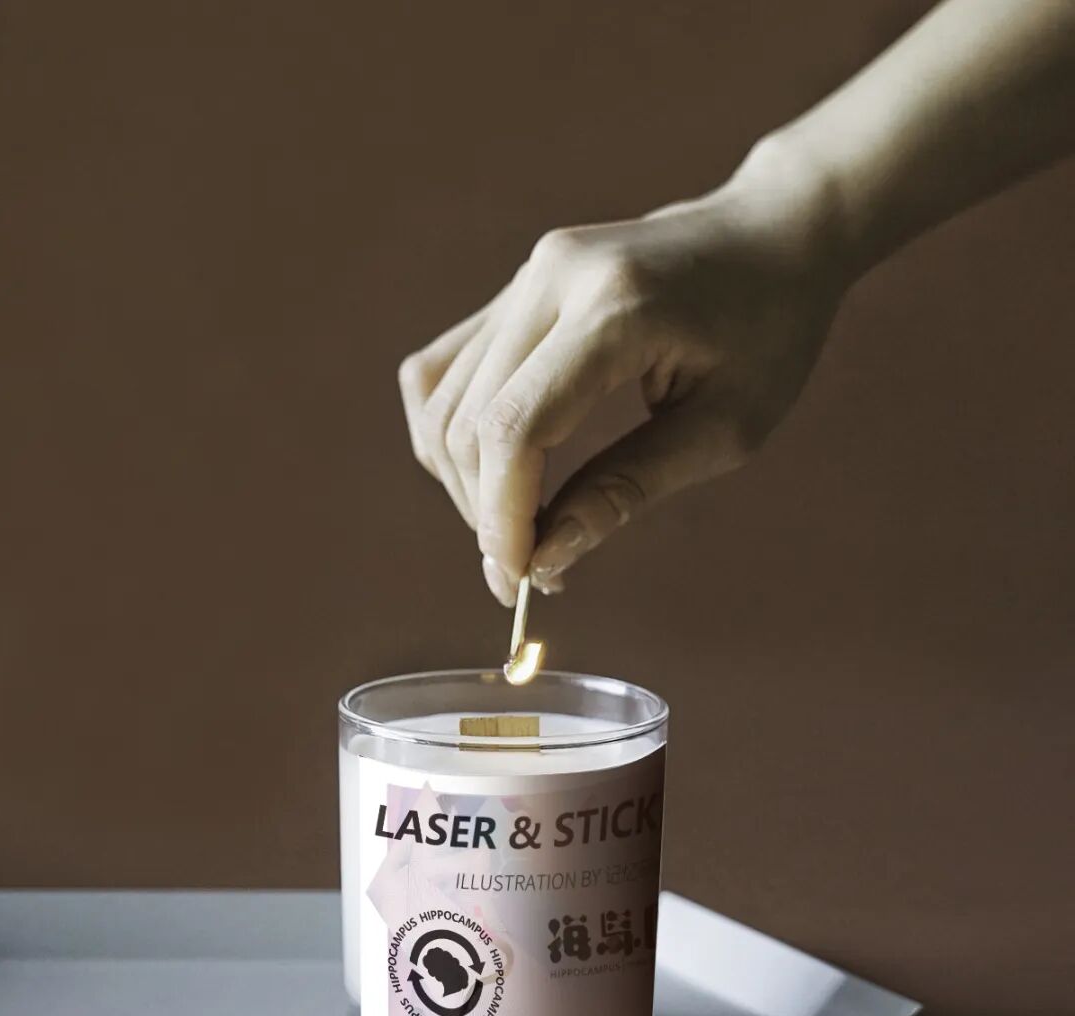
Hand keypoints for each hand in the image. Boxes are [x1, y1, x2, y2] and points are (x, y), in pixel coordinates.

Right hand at [399, 140, 847, 604]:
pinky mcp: (514, 287)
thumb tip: (546, 558)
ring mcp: (525, 275)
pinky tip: (495, 478)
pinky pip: (444, 373)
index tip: (518, 582)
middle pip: (470, 422)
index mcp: (616, 307)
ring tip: (521, 531)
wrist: (772, 234)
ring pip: (443, 403)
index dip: (503, 516)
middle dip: (486, 514)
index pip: (516, 426)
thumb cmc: (769, 334)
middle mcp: (553, 277)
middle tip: (532, 574)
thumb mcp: (725, 430)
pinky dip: (456, 437)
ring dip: (465, 483)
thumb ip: (628, 491)